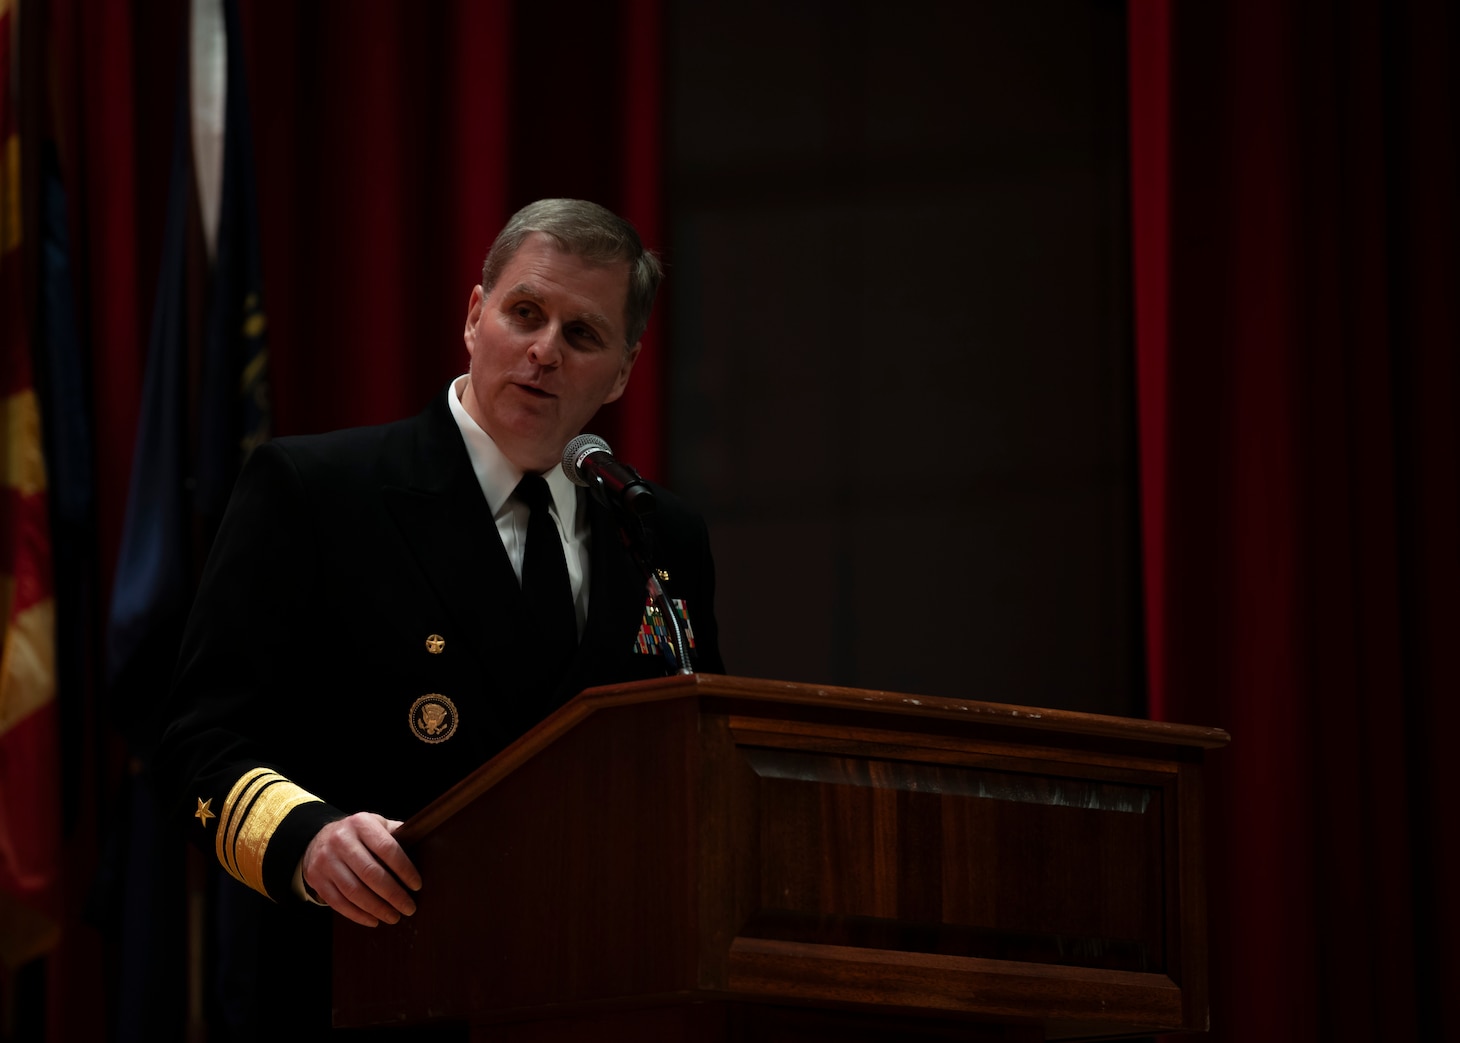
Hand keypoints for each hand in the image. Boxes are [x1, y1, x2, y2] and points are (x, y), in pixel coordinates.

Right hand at [301, 812, 421, 926]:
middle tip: (409, 908)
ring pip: (354, 891)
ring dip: (377, 908)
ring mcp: (326, 860)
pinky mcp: (316, 878)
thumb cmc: (360, 835)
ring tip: (394, 917)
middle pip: (370, 873)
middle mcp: (341, 840)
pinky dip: (358, 915)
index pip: (387, 848)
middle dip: (393, 894)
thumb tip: (428, 848)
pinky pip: (338, 902)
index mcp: (361, 823)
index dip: (404, 869)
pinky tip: (374, 920)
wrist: (319, 839)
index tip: (417, 885)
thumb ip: (397, 836)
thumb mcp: (377, 826)